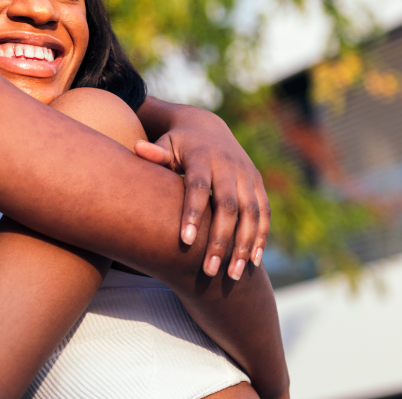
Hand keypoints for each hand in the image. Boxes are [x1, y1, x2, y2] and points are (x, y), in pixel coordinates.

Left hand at [134, 107, 268, 279]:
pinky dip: (260, 236)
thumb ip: (155, 153)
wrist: (208, 128)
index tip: (185, 242)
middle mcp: (229, 165)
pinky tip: (253, 261)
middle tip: (208, 271)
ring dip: (243, 245)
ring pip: (251, 213)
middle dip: (220, 240)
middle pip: (228, 206)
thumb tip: (137, 149)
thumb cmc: (178, 144)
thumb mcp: (165, 144)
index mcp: (203, 157)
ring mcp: (247, 175)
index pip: (197, 187)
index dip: (192, 213)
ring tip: (231, 274)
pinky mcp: (258, 183)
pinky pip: (264, 212)